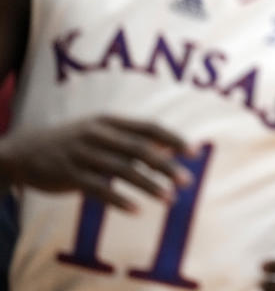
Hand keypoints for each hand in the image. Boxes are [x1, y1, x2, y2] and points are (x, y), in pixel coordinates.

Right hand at [0, 115, 193, 210]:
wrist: (24, 150)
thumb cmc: (74, 141)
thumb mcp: (102, 132)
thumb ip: (133, 139)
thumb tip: (171, 149)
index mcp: (109, 121)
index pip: (148, 127)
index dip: (172, 138)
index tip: (194, 152)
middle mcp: (97, 135)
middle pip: (139, 149)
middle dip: (165, 166)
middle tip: (187, 180)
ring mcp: (82, 155)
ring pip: (121, 170)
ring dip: (148, 186)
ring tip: (169, 199)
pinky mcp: (68, 175)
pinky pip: (97, 189)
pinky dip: (118, 199)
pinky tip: (137, 209)